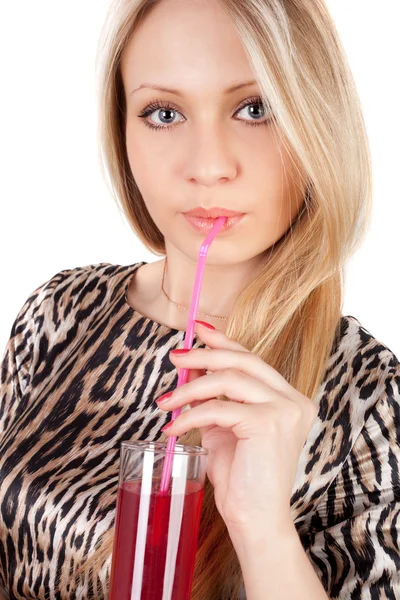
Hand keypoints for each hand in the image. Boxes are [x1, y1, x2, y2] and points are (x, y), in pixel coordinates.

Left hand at [156, 322, 317, 536]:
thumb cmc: (241, 476)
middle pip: (243, 361)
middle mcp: (294, 400)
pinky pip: (219, 408)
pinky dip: (190, 414)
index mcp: (288, 398)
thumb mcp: (224, 427)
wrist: (254, 519)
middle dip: (204, 355)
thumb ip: (214, 398)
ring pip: (228, 380)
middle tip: (175, 357)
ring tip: (165, 401)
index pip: (253, 360)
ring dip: (189, 388)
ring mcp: (285, 410)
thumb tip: (189, 370)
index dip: (224, 342)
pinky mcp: (269, 423)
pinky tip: (173, 427)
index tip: (198, 329)